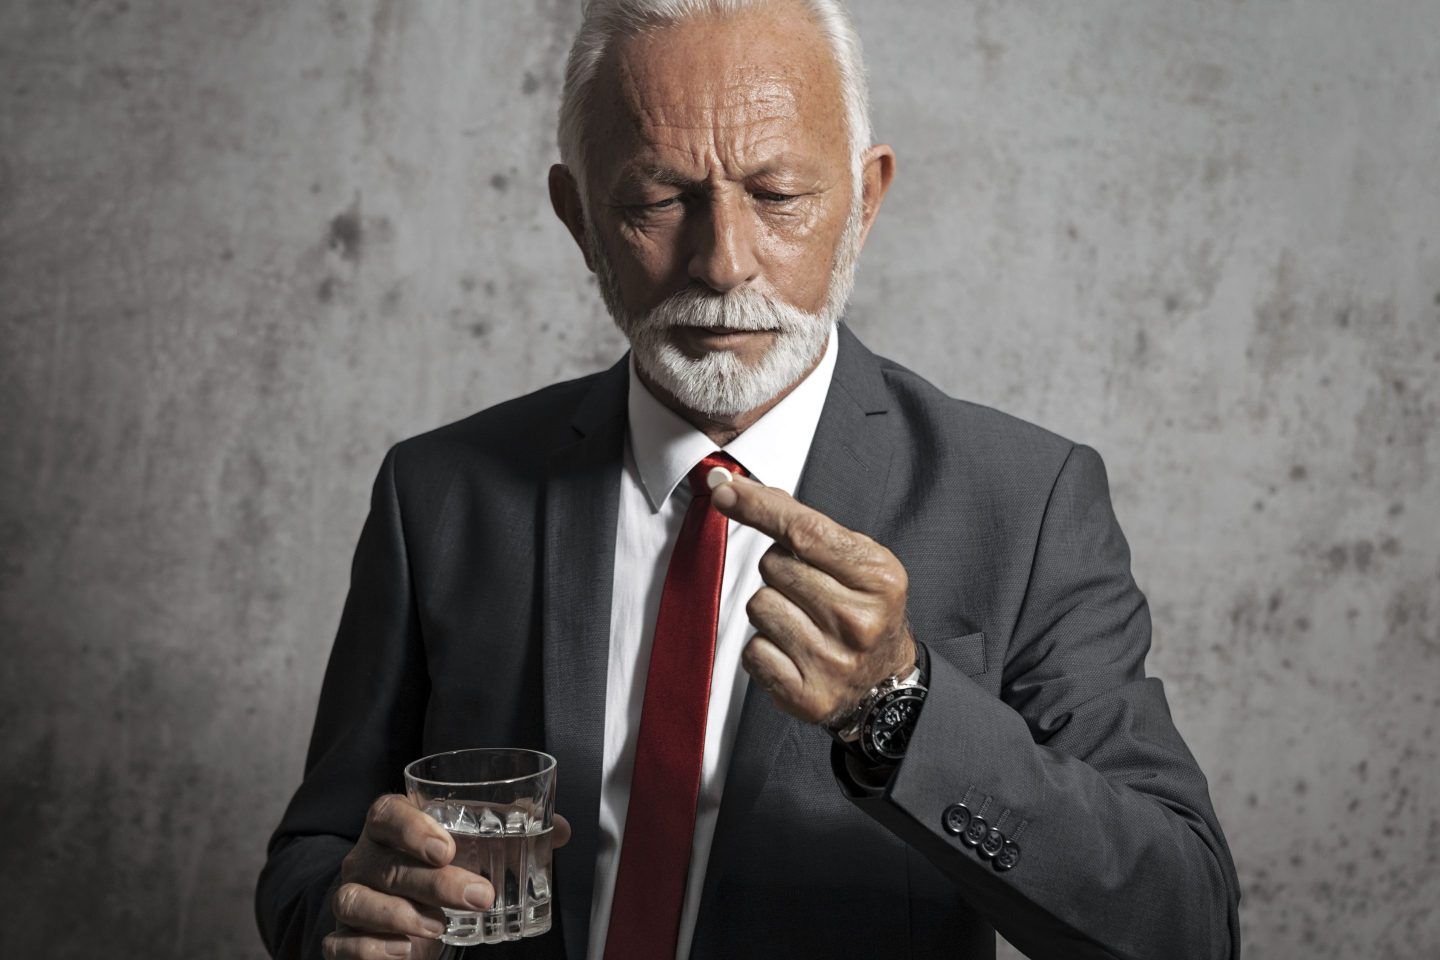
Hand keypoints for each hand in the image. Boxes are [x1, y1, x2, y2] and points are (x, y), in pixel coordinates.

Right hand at [325, 794, 571, 958]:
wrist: (395, 904)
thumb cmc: (434, 865)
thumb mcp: (470, 844)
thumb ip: (512, 829)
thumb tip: (559, 828)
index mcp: (391, 825)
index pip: (388, 814)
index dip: (413, 828)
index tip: (446, 847)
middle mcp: (364, 857)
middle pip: (388, 865)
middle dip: (435, 883)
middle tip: (479, 896)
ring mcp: (350, 895)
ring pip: (357, 902)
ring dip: (401, 916)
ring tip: (439, 927)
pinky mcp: (341, 936)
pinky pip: (343, 944)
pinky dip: (371, 950)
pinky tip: (403, 953)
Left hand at [711, 475, 916, 725]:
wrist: (884, 681)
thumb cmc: (863, 607)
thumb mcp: (855, 558)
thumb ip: (803, 524)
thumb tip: (736, 489)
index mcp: (879, 579)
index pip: (805, 531)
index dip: (760, 507)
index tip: (726, 491)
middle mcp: (860, 621)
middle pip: (775, 566)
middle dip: (781, 570)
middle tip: (810, 590)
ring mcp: (834, 662)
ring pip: (759, 605)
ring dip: (771, 607)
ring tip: (803, 621)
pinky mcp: (807, 696)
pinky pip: (753, 650)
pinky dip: (765, 648)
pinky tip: (794, 651)